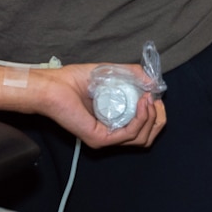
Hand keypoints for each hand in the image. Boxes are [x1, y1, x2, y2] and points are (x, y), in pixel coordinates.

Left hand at [34, 64, 165, 149]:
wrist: (53, 85)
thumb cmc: (74, 80)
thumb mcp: (110, 73)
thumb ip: (132, 75)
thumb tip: (154, 83)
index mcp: (113, 123)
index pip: (143, 129)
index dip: (155, 115)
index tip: (156, 97)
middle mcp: (110, 134)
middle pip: (146, 137)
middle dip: (158, 119)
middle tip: (157, 101)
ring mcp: (105, 138)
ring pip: (141, 138)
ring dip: (152, 118)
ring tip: (149, 100)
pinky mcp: (100, 138)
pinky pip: (129, 134)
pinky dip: (141, 119)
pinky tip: (143, 104)